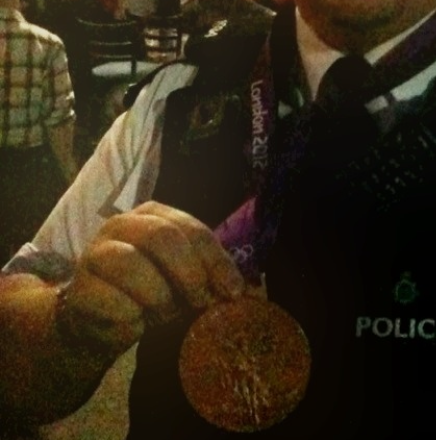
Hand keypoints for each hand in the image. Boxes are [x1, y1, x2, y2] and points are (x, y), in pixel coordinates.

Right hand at [56, 202, 245, 356]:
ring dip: (160, 298)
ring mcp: (96, 252)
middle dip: (190, 273)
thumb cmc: (147, 295)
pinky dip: (133, 319)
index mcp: (154, 215)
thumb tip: (251, 294)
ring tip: (166, 316)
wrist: (95, 324)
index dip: (216, 261)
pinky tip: (136, 324)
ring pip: (133, 265)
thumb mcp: (182, 282)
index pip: (193, 229)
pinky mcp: (79, 287)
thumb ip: (211, 279)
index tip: (234, 292)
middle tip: (201, 303)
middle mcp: (122, 224)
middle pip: (163, 237)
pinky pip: (113, 302)